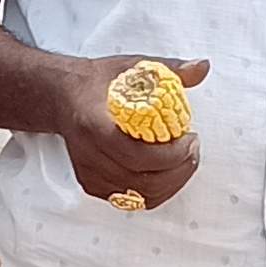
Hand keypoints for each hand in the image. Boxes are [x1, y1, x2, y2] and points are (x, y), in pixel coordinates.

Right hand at [57, 54, 206, 211]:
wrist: (63, 97)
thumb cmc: (98, 83)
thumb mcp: (133, 67)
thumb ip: (170, 68)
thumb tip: (202, 67)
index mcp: (95, 125)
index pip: (137, 155)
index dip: (171, 155)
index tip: (190, 139)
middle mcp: (88, 154)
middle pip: (142, 180)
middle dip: (178, 170)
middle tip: (192, 151)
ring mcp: (88, 172)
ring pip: (140, 195)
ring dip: (171, 182)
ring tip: (183, 161)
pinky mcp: (91, 184)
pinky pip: (131, 200)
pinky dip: (155, 191)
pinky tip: (165, 173)